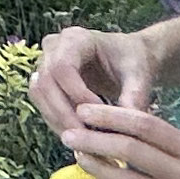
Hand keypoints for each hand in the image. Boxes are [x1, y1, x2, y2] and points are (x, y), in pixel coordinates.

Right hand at [31, 24, 157, 136]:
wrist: (127, 60)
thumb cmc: (134, 62)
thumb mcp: (140, 76)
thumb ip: (134, 98)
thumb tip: (126, 129)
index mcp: (76, 38)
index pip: (63, 67)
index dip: (77, 94)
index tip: (101, 115)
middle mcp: (54, 47)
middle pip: (45, 82)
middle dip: (64, 114)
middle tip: (88, 139)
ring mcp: (45, 63)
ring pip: (39, 95)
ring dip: (58, 121)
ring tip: (84, 141)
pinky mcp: (44, 81)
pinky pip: (42, 103)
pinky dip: (58, 122)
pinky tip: (79, 137)